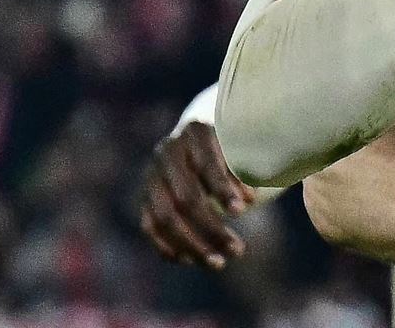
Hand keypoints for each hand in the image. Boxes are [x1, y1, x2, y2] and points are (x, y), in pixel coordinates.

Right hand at [138, 122, 254, 269]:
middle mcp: (169, 152)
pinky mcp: (145, 197)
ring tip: (220, 263)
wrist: (201, 138)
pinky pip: (150, 227)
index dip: (223, 188)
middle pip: (185, 197)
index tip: (245, 209)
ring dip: (192, 245)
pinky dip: (169, 247)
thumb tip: (250, 200)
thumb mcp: (245, 144)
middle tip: (238, 250)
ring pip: (164, 218)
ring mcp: (152, 176)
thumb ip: (249, 164)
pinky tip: (192, 261)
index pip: (206, 163)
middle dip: (212, 227)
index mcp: (196, 132)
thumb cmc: (237, 144)